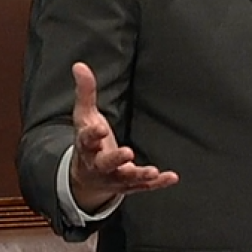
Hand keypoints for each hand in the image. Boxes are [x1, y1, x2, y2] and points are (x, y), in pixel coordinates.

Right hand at [68, 62, 178, 209]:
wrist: (85, 178)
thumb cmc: (88, 142)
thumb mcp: (84, 116)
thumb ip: (85, 92)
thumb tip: (79, 65)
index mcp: (86, 147)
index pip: (86, 140)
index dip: (93, 135)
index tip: (100, 129)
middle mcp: (99, 165)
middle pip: (105, 164)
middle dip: (116, 159)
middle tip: (127, 153)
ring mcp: (114, 177)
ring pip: (126, 179)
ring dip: (139, 175)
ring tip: (153, 171)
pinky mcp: (129, 185)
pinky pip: (144, 187)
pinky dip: (158, 183)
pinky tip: (172, 177)